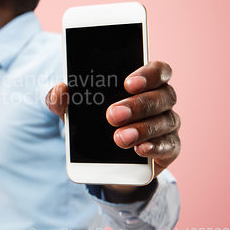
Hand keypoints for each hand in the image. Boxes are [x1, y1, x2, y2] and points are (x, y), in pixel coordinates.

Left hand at [46, 61, 180, 198]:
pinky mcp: (169, 148)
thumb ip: (64, 100)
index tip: (128, 83)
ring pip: (166, 120)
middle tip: (112, 115)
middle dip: (137, 105)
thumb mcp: (75, 112)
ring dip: (143, 129)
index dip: (147, 74)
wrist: (103, 160)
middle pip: (162, 95)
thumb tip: (60, 89)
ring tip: (120, 138)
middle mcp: (161, 100)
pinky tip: (139, 149)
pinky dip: (154, 147)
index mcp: (143, 83)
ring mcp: (168, 124)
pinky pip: (169, 145)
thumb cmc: (95, 123)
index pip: (158, 70)